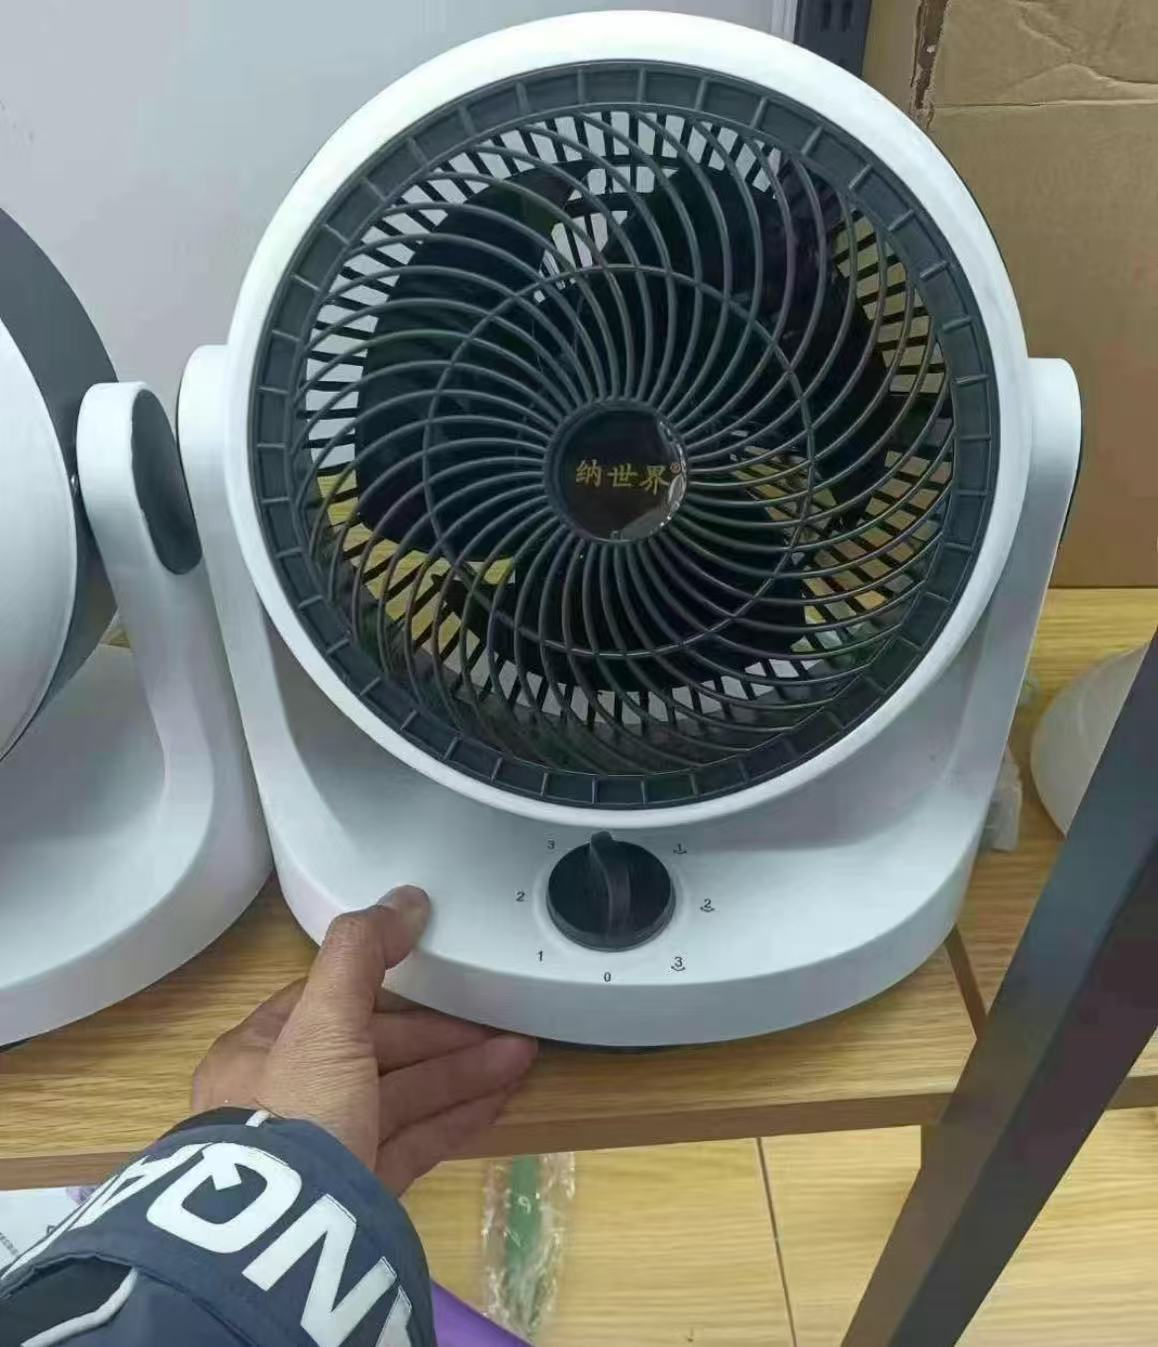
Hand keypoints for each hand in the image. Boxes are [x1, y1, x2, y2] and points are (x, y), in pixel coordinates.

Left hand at [191, 887, 536, 1191]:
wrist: (282, 1237)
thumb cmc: (291, 1114)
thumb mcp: (323, 1021)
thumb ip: (361, 953)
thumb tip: (405, 898)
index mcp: (260, 1051)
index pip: (335, 1004)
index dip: (392, 986)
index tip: (443, 976)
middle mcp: (288, 1099)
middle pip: (376, 1052)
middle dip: (443, 1035)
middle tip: (501, 1023)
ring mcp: (324, 1148)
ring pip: (400, 1096)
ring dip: (460, 1073)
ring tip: (520, 1057)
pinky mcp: (357, 1189)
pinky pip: (411, 1142)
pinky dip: (453, 1119)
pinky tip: (497, 1101)